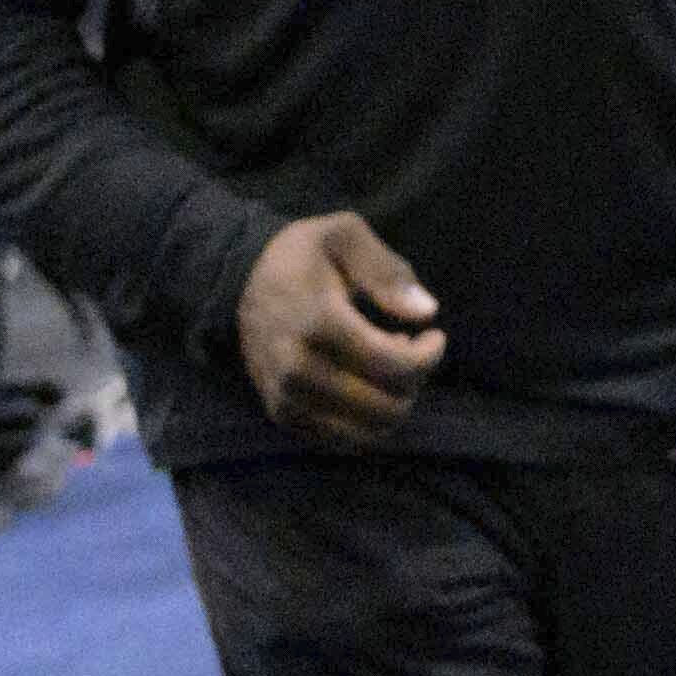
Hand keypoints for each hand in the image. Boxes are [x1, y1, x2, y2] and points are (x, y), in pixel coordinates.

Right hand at [234, 208, 447, 447]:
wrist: (241, 280)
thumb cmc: (303, 253)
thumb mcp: (346, 235)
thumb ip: (388, 272)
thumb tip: (427, 313)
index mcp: (318, 321)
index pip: (394, 366)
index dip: (428, 356)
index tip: (434, 334)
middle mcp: (298, 369)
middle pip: (386, 406)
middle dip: (414, 382)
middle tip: (410, 348)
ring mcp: (288, 398)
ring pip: (368, 432)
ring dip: (392, 403)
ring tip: (388, 366)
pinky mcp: (283, 416)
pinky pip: (343, 441)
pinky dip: (366, 420)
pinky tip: (364, 383)